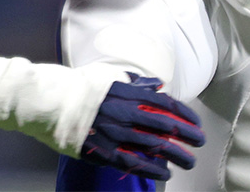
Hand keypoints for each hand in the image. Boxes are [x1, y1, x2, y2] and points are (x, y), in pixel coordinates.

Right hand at [80, 74, 203, 181]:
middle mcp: (125, 113)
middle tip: (199, 142)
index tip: (196, 122)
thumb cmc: (77, 88)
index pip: (164, 104)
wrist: (50, 102)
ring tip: (189, 161)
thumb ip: (133, 82)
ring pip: (154, 146)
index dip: (184, 115)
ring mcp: (115, 134)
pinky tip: (165, 172)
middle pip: (165, 126)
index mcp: (126, 93)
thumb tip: (155, 85)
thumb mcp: (106, 76)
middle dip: (187, 135)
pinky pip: (134, 162)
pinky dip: (152, 168)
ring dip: (176, 155)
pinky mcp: (104, 151)